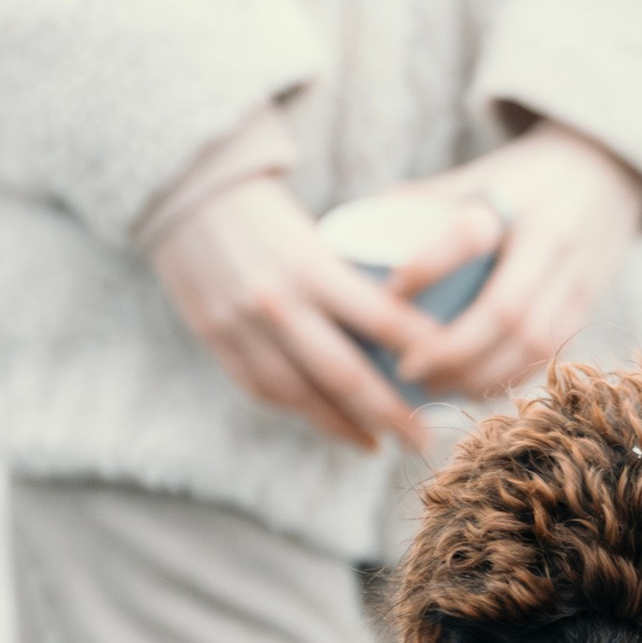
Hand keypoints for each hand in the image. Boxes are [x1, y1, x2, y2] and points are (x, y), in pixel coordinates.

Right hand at [147, 174, 437, 453]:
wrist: (187, 198)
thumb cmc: (269, 210)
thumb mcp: (316, 234)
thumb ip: (351, 278)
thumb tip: (407, 325)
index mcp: (311, 265)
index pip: (381, 318)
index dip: (421, 354)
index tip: (454, 378)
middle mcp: (278, 303)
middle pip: (346, 376)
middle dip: (391, 414)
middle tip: (426, 438)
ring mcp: (242, 330)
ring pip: (304, 397)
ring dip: (346, 427)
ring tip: (380, 444)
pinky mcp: (218, 344)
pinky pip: (266, 392)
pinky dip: (302, 413)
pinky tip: (330, 424)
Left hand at [387, 122, 641, 402]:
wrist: (609, 170)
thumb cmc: (521, 178)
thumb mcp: (476, 174)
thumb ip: (421, 202)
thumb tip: (341, 236)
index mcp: (512, 198)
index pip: (468, 234)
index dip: (426, 266)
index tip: (389, 292)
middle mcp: (550, 238)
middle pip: (505, 309)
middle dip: (453, 350)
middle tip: (407, 369)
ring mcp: (577, 275)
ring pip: (532, 342)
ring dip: (480, 375)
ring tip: (435, 388)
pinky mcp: (590, 303)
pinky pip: (550, 353)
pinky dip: (509, 379)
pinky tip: (474, 390)